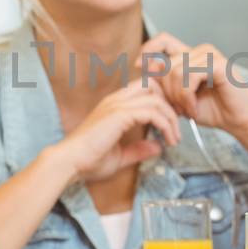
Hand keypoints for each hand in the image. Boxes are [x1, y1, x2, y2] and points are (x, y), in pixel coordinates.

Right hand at [52, 83, 179, 183]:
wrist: (69, 162)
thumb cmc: (88, 161)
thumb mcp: (120, 156)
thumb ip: (138, 150)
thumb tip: (157, 147)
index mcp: (114, 105)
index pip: (144, 89)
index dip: (161, 103)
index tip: (171, 124)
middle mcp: (116, 100)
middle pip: (152, 86)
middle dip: (169, 104)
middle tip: (177, 127)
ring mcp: (117, 105)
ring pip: (156, 98)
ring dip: (171, 118)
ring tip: (175, 138)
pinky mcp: (119, 115)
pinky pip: (151, 112)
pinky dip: (164, 124)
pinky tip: (167, 139)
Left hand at [139, 32, 247, 138]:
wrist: (239, 121)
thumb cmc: (213, 110)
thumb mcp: (181, 98)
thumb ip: (165, 85)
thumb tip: (146, 74)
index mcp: (191, 56)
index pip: (163, 40)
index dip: (148, 49)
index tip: (138, 67)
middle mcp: (201, 51)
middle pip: (165, 65)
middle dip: (166, 92)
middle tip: (176, 110)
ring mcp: (211, 55)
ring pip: (175, 71)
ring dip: (177, 97)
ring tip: (186, 111)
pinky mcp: (219, 64)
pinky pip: (190, 77)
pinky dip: (187, 97)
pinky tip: (193, 109)